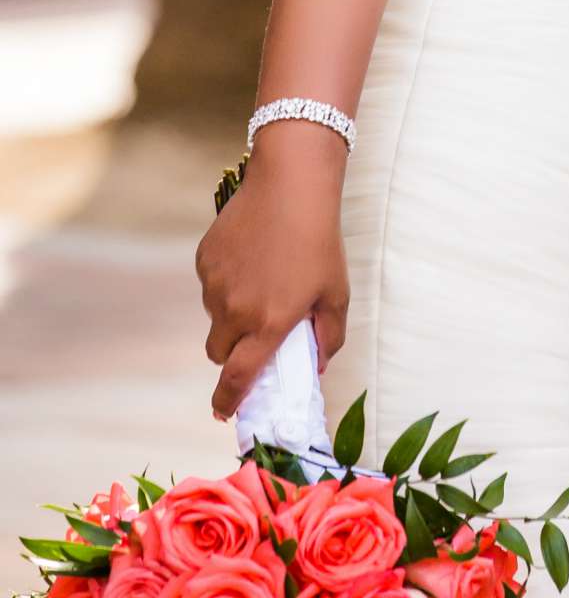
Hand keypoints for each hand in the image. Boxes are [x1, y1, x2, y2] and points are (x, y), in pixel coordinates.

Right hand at [196, 124, 349, 422]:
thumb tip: (318, 364)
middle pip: (219, 351)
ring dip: (231, 313)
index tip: (224, 412)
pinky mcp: (204, 260)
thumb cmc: (320, 239)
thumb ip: (329, 335)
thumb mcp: (336, 291)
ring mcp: (215, 285)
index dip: (228, 400)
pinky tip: (251, 257)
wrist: (290, 184)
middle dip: (232, 352)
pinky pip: (210, 285)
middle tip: (255, 333)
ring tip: (264, 279)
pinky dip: (226, 282)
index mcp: (269, 324)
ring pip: (215, 316)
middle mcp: (235, 310)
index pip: (238, 378)